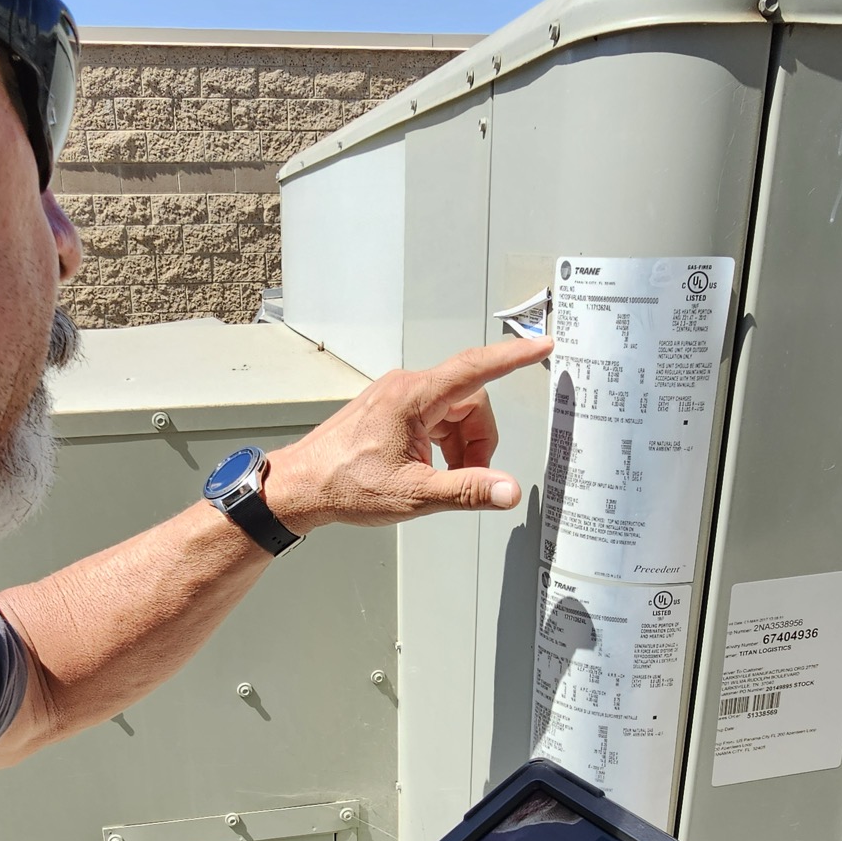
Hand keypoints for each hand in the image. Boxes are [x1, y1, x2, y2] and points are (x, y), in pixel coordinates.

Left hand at [262, 336, 550, 533]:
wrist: (300, 486)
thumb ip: (466, 490)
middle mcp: (405, 388)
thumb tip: (507, 490)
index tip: (541, 347)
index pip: (475, 369)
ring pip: (453, 412)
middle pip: (469, 401)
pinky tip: (429, 469)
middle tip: (470, 476)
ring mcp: (396, 397)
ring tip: (443, 478)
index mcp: (413, 398)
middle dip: (479, 441)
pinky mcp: (390, 409)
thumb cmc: (343, 485)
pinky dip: (443, 444)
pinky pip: (434, 419)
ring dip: (461, 446)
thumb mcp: (413, 494)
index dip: (512, 358)